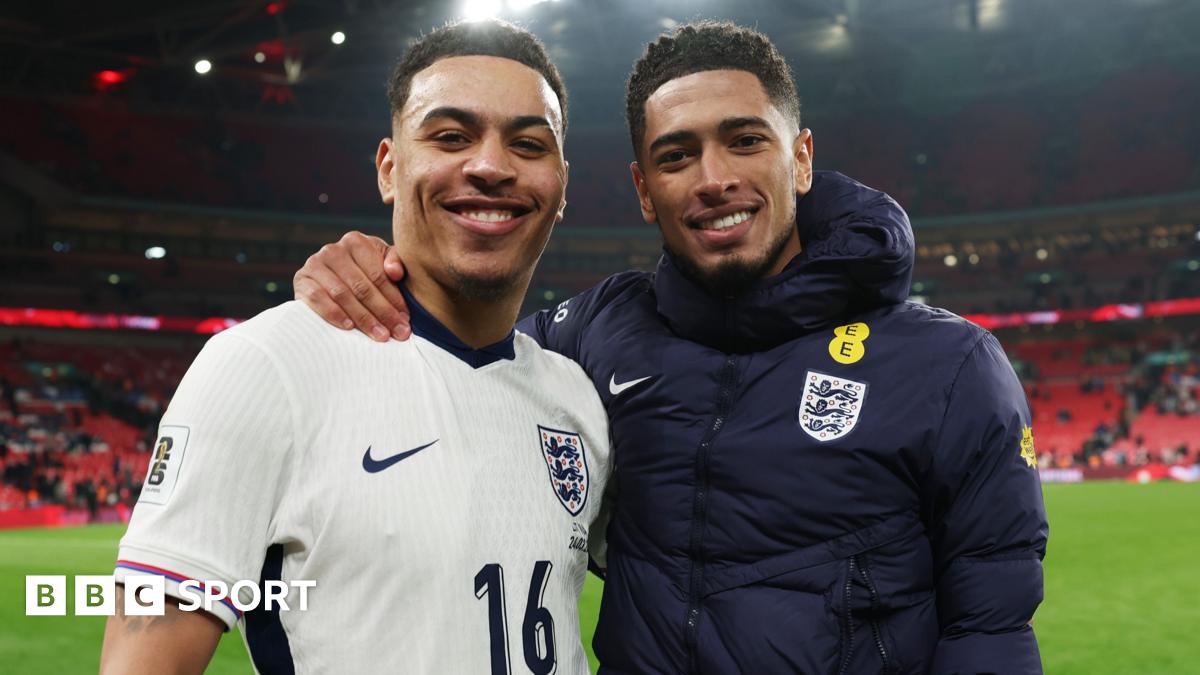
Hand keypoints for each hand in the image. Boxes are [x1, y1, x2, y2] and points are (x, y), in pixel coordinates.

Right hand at [293, 231, 410, 340]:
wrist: (332, 279)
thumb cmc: (367, 272)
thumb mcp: (384, 264)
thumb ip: (396, 263)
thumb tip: (395, 272)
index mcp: (356, 241)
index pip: (378, 275)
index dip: (394, 299)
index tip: (406, 319)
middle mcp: (333, 250)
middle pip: (362, 287)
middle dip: (383, 313)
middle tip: (399, 333)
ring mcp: (314, 264)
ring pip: (342, 295)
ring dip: (363, 318)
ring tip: (380, 335)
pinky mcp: (301, 280)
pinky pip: (318, 299)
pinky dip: (334, 314)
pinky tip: (349, 327)